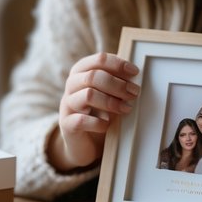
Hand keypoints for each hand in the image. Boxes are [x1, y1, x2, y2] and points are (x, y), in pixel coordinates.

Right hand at [48, 52, 139, 171]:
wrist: (84, 142)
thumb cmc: (99, 113)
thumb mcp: (107, 94)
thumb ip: (117, 83)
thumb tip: (135, 77)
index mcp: (81, 72)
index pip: (99, 59)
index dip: (118, 64)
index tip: (135, 72)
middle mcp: (71, 85)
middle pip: (93, 76)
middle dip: (117, 84)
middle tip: (134, 92)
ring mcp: (67, 105)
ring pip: (88, 95)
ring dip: (111, 101)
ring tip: (126, 109)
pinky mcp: (67, 124)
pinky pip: (83, 120)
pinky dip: (99, 122)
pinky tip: (108, 124)